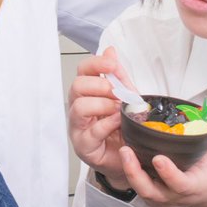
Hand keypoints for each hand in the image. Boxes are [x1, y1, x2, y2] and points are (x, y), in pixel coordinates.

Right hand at [68, 47, 133, 190]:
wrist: (128, 156)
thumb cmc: (122, 127)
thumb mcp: (126, 98)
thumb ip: (119, 76)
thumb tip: (111, 50)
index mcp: (88, 92)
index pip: (83, 70)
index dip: (96, 63)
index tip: (112, 64)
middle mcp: (78, 107)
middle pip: (77, 86)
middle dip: (100, 86)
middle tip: (117, 93)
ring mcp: (78, 127)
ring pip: (80, 107)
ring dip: (103, 105)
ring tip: (119, 109)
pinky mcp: (84, 146)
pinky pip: (91, 131)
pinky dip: (107, 123)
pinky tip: (118, 121)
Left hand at [120, 109, 206, 206]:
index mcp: (194, 186)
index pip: (179, 184)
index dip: (168, 173)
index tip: (158, 158)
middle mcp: (175, 196)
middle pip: (151, 192)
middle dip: (135, 174)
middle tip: (127, 151)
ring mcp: (163, 199)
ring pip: (142, 190)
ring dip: (129, 172)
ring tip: (124, 151)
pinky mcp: (154, 197)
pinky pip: (139, 187)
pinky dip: (130, 173)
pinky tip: (126, 156)